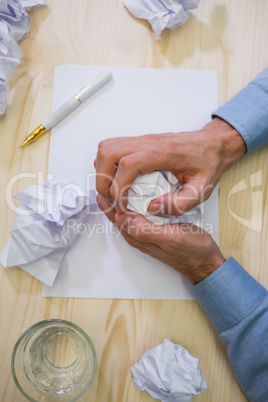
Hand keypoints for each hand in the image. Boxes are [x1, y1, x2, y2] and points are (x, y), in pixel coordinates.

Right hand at [95, 117, 245, 214]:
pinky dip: (107, 165)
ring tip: (113, 192)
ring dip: (102, 172)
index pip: (128, 165)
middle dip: (103, 181)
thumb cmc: (208, 164)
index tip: (123, 205)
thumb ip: (180, 203)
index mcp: (164, 152)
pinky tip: (118, 180)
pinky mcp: (139, 142)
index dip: (119, 188)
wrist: (213, 144)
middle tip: (113, 200)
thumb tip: (153, 208)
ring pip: (106, 148)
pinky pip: (112, 148)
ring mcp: (142, 139)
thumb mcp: (203, 189)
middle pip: (108, 153)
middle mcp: (149, 142)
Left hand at [97, 194, 225, 283]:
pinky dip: (134, 203)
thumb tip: (122, 218)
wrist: (206, 261)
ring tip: (116, 184)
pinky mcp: (155, 230)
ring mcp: (147, 233)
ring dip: (120, 200)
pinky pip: (139, 214)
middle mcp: (139, 235)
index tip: (105, 183)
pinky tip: (137, 195)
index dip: (108, 200)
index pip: (116, 216)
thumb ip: (145, 230)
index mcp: (138, 237)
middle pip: (118, 214)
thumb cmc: (191, 251)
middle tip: (106, 179)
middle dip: (110, 198)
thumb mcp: (170, 238)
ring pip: (127, 213)